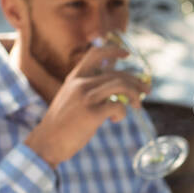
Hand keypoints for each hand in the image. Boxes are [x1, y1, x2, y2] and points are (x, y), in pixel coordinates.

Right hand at [23, 43, 152, 167]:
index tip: (127, 55)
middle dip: (136, 81)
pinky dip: (122, 113)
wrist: (47, 141)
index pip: (96, 54)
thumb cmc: (62, 123)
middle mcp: (81, 84)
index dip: (114, 51)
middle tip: (146, 91)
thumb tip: (113, 85)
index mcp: (75, 78)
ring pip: (121, 85)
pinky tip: (115, 120)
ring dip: (134, 95)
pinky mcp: (92, 114)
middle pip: (117, 73)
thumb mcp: (70, 98)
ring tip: (137, 106)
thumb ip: (87, 88)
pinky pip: (118, 106)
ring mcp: (86, 98)